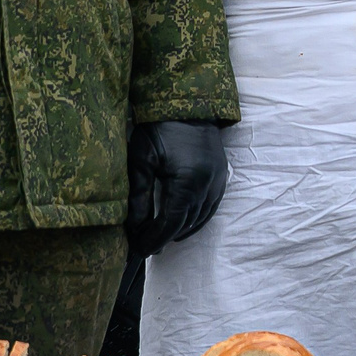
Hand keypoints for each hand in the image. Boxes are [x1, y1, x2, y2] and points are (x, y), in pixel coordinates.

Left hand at [126, 119, 230, 257]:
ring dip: (180, 231)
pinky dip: (196, 220)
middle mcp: (207, 186)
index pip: (169, 224)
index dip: (153, 239)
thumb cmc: (160, 129)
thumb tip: (134, 227)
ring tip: (160, 237)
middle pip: (185, 225)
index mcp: (187, 183)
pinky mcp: (221, 176)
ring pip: (200, 219)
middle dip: (164, 238)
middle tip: (145, 246)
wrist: (189, 105)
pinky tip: (182, 222)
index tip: (138, 249)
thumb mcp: (142, 160)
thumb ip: (139, 196)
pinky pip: (211, 208)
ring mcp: (217, 182)